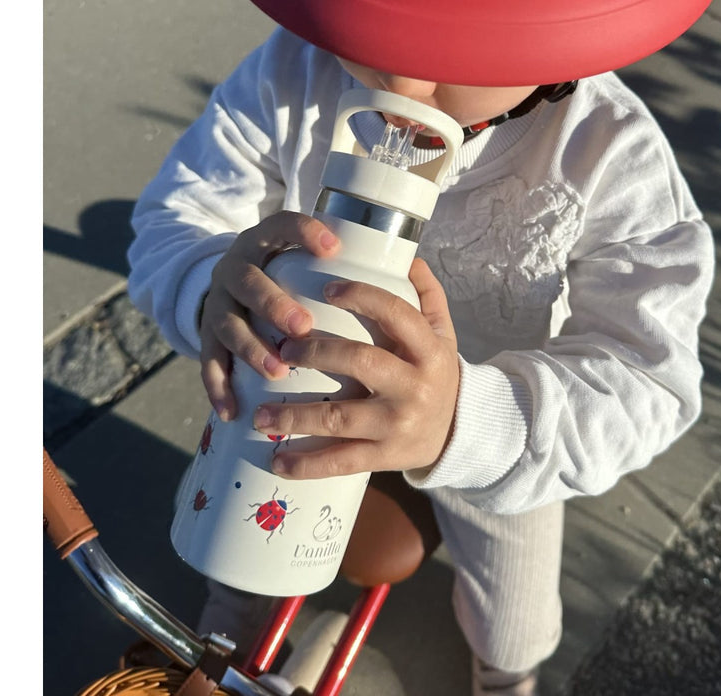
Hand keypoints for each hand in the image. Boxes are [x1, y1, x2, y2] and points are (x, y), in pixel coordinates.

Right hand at [199, 211, 340, 419]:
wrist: (230, 287)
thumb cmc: (287, 276)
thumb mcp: (304, 256)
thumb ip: (350, 260)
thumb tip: (413, 266)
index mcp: (266, 242)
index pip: (281, 226)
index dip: (304, 234)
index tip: (334, 248)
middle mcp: (237, 268)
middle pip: (248, 280)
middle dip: (274, 303)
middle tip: (303, 326)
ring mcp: (218, 302)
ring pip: (227, 324)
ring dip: (250, 348)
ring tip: (277, 370)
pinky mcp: (206, 336)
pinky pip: (209, 363)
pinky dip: (219, 387)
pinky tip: (233, 410)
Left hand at [252, 258, 459, 477]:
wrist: (461, 432)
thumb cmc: (438, 373)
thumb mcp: (445, 333)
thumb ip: (428, 294)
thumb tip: (409, 256)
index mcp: (429, 349)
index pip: (396, 314)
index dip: (361, 297)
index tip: (326, 288)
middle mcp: (416, 385)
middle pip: (360, 361)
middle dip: (315, 352)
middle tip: (282, 350)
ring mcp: (399, 423)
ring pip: (340, 417)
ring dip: (295, 415)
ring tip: (260, 412)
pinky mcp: (387, 456)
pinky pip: (343, 461)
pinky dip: (308, 464)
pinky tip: (278, 461)